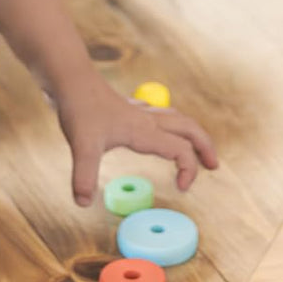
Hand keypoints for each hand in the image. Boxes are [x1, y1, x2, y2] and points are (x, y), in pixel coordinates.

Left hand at [54, 72, 217, 205]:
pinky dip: (170, 124)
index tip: (181, 188)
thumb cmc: (78, 108)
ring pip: (177, 118)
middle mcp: (146, 120)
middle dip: (205, 145)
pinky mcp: (127, 108)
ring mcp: (138, 111)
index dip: (189, 169)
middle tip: (214, 165)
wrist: (69, 79)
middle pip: (188, 127)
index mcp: (143, 131)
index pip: (180, 149)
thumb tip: (82, 202)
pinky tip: (160, 131)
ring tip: (197, 149)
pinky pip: (160, 114)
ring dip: (191, 133)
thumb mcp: (80, 145)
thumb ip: (83, 175)